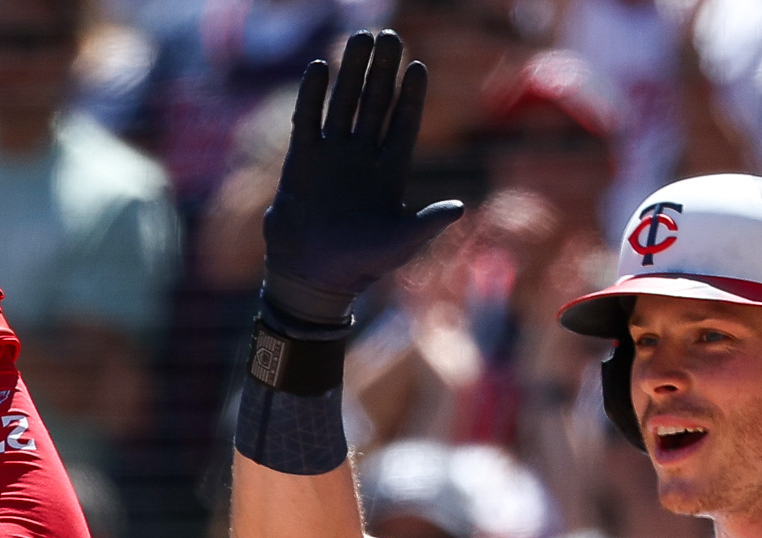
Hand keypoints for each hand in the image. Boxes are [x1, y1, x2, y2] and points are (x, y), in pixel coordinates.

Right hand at [260, 31, 464, 328]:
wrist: (311, 277)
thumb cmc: (360, 265)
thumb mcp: (399, 244)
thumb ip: (426, 223)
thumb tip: (460, 208)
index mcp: (390, 172)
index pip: (404, 124)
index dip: (411, 96)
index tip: (417, 67)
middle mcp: (363, 157)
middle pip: (375, 103)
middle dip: (383, 71)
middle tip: (389, 36)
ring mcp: (332, 155)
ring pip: (344, 103)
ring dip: (352, 72)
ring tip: (359, 37)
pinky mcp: (301, 160)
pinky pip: (308, 119)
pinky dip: (313, 94)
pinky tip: (320, 67)